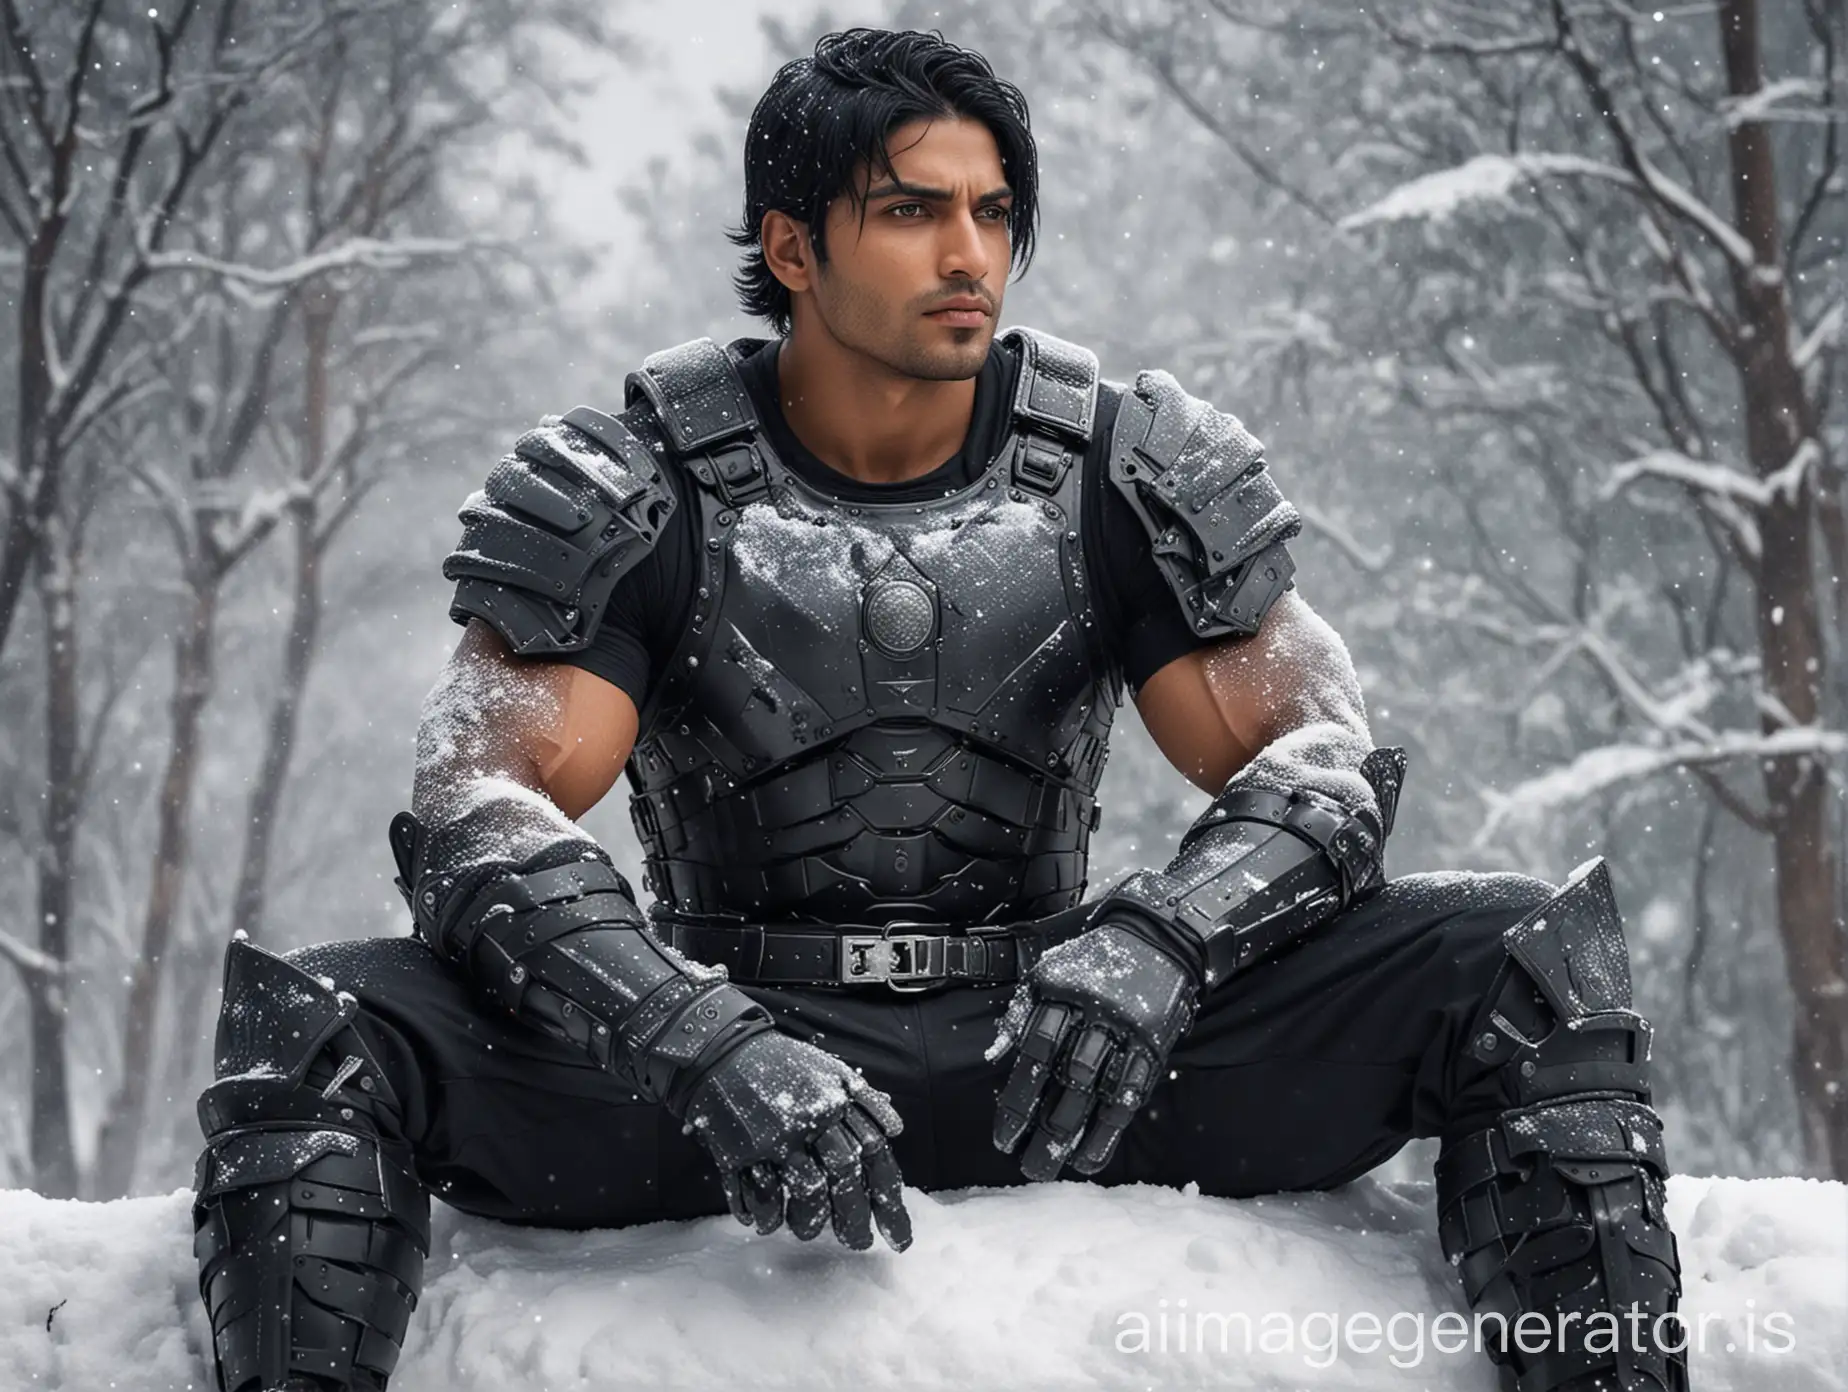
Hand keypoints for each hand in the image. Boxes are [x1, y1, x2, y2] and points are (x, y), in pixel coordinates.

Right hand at [678, 1028, 912, 1251]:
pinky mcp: (739, 1150)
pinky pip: (759, 1194)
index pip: (874, 1155)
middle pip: (844, 1177)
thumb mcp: (830, 1070)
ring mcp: (774, 1137)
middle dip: (854, 1219)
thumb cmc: (783, 1066)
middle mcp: (810, 1120)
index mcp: (836, 1102)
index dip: (888, 1200)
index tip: (897, 1236)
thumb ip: (864, 1100)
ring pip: (806, 1191)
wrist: (723, 1051)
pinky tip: (768, 1221)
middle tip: (857, 1244)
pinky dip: (765, 1215)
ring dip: (811, 1221)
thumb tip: (895, 1130)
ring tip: (808, 1230)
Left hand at [988, 921, 1198, 1180]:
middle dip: (1044, 1125)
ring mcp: (1127, 1032)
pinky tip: (1090, 1155)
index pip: (1037, 1052)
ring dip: (1075, 1132)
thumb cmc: (1091, 963)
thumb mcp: (1050, 973)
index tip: (1003, 1136)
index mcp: (1064, 996)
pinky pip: (1131, 1093)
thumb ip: (1022, 1013)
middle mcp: (1095, 1015)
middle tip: (1026, 1164)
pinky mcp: (1153, 1046)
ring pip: (1099, 1089)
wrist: (1155, 938)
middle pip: (1067, 1077)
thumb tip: (994, 1057)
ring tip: (1054, 1165)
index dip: (1019, 1096)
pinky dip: (1109, 1129)